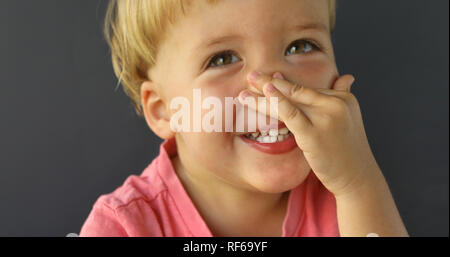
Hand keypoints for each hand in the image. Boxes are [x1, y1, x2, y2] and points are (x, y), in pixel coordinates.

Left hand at [239, 71, 382, 196]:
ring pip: (289, 101)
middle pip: (296, 91)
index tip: (268, 78)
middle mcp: (335, 104)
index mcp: (342, 99)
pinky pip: (291, 115)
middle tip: (252, 75)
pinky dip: (277, 102)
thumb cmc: (349, 150)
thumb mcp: (348, 119)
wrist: (357, 177)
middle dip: (270, 82)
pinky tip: (265, 93)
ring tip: (245, 90)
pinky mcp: (314, 135)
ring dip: (264, 94)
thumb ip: (343, 95)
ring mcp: (326, 119)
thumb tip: (347, 77)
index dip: (284, 83)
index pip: (307, 89)